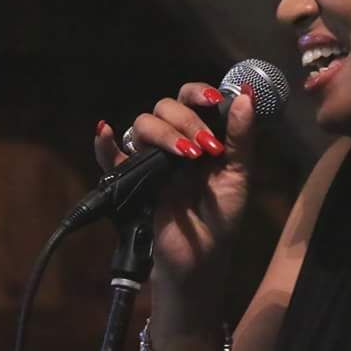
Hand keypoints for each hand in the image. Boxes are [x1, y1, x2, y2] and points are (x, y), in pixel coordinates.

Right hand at [95, 83, 256, 282]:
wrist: (200, 257)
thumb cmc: (220, 217)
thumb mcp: (238, 176)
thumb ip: (241, 137)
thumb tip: (246, 95)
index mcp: (199, 136)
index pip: (191, 99)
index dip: (198, 92)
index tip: (214, 100)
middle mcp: (173, 142)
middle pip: (165, 107)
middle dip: (186, 120)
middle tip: (205, 147)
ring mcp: (150, 159)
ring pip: (142, 125)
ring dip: (164, 133)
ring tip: (186, 157)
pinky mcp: (131, 180)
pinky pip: (110, 157)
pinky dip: (104, 144)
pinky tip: (106, 132)